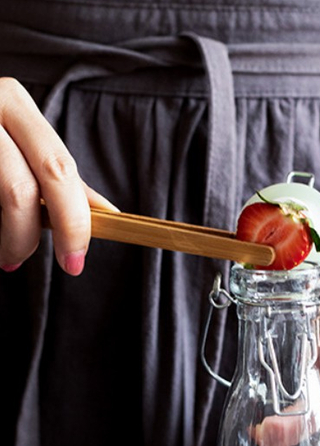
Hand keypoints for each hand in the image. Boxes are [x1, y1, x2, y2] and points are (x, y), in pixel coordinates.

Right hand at [0, 77, 114, 274]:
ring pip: (2, 197)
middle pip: (22, 188)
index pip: (59, 170)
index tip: (76, 260)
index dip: (73, 221)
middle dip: (32, 237)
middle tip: (46, 266)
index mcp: (14, 103)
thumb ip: (60, 176)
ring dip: (9, 238)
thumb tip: (107, 212)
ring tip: (8, 255)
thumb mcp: (23, 144)